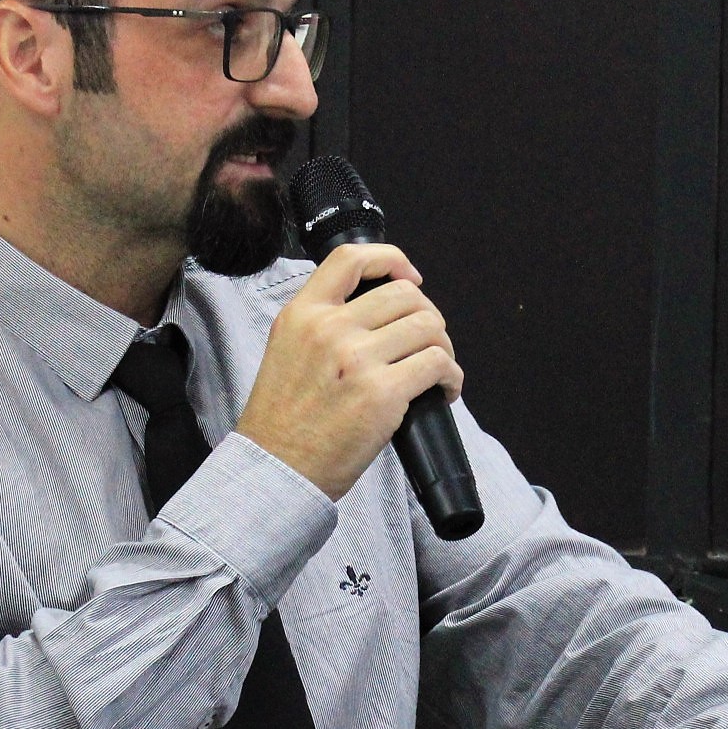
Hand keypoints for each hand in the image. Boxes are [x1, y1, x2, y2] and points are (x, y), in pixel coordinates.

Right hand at [236, 243, 462, 499]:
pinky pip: (438, 364)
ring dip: (442, 347)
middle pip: (405, 295)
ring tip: (436, 369)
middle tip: (426, 342)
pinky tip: (443, 390)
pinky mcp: (382, 394)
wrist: (276, 470)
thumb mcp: (286, 351)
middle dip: (427, 316)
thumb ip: (322, 324)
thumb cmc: (283, 422)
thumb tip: (379, 312)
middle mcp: (329, 328)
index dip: (391, 259)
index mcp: (302, 314)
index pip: (351, 258)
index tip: (410, 278)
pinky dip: (451, 376)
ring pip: (428, 327)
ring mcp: (357, 359)